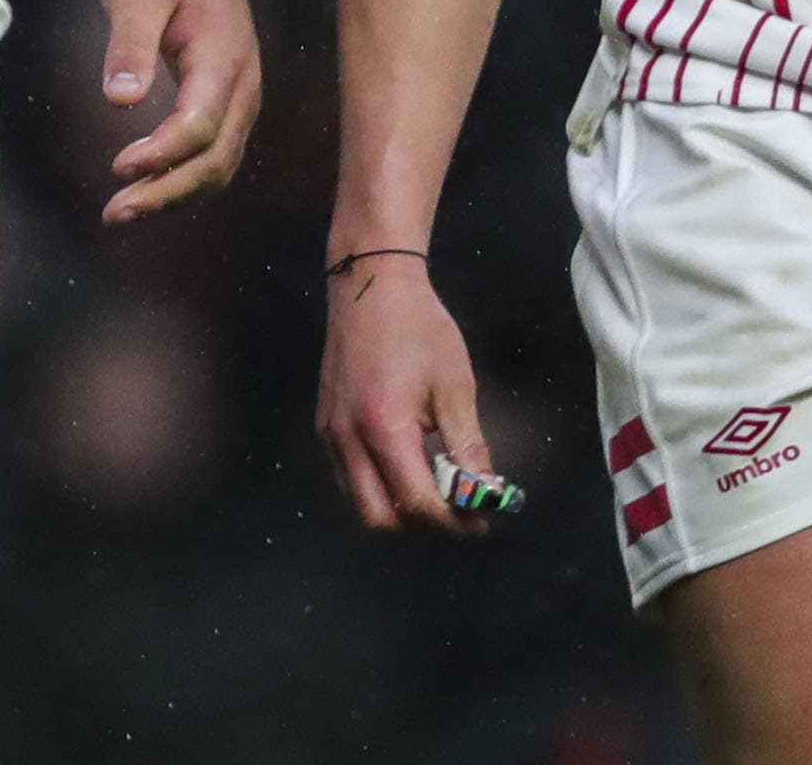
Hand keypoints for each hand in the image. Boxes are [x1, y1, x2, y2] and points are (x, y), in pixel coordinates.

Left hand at [95, 0, 259, 223]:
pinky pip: (215, 156)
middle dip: (165, 191)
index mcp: (222, 56)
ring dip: (173, 195)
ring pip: (219, 165)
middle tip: (114, 212)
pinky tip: (147, 191)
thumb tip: (120, 99)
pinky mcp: (228, 107)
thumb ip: (130, 44)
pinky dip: (183, 182)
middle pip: (214, 158)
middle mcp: (241, 86)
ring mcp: (240, 99)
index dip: (163, 153)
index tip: (119, 165)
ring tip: (123, 211)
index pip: (201, 122)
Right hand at [317, 252, 497, 535]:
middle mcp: (347, 439)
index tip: (482, 521)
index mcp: (383, 428)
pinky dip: (380, 489)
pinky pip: (349, 478)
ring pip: (360, 502)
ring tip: (438, 492)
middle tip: (458, 515)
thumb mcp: (455, 386)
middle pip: (379, 519)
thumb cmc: (419, 328)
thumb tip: (485, 495)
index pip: (416, 504)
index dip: (453, 523)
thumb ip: (468, 447)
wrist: (369, 283)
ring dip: (399, 511)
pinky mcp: (326, 424)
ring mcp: (330, 433)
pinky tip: (410, 466)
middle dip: (423, 528)